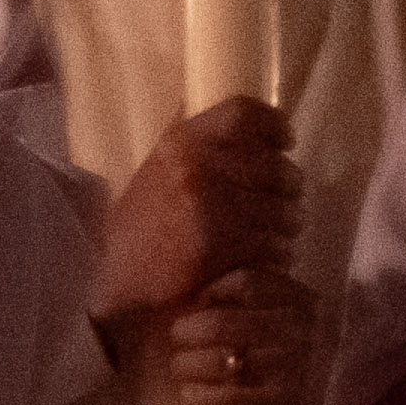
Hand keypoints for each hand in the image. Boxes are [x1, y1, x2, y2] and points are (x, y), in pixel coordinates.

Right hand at [95, 97, 299, 331]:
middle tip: (284, 206)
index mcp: (180, 142)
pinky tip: (264, 263)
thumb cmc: (139, 234)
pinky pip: (276, 247)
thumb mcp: (156, 175)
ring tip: (271, 239)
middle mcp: (196, 167)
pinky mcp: (218, 248)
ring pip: (285, 212)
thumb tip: (231, 117)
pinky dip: (277, 258)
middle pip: (277, 167)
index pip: (243, 114)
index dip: (274, 125)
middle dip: (289, 191)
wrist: (116, 291)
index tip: (287, 142)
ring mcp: (208, 207)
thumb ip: (193, 147)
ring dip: (286, 228)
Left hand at [158, 265, 322, 404]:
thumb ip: (264, 298)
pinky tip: (191, 397)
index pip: (245, 282)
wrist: (356, 393)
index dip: (211, 291)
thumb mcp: (300, 311)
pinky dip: (205, 398)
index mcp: (299, 298)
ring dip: (188, 366)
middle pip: (222, 322)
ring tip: (179, 368)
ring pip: (222, 360)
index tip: (196, 303)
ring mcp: (293, 365)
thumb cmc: (315, 347)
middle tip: (177, 338)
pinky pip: (234, 398)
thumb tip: (205, 294)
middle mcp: (297, 327)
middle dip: (187, 331)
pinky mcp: (289, 402)